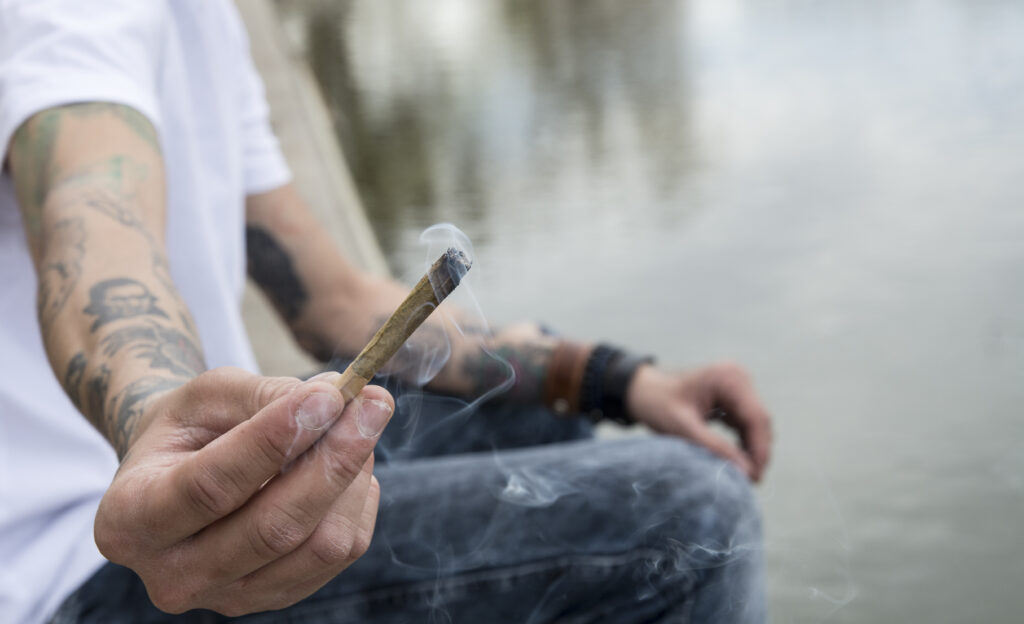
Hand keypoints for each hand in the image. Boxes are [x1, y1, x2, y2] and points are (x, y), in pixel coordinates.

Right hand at [93, 367, 394, 614]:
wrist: (181, 472)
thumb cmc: (191, 427)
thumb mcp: (208, 395)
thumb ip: (263, 394)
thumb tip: (335, 398)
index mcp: (130, 518)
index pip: (211, 486)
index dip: (274, 440)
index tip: (328, 396)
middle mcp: (172, 574)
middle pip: (273, 527)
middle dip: (334, 459)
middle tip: (374, 403)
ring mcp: (226, 598)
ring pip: (318, 545)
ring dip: (354, 476)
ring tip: (357, 424)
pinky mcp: (276, 598)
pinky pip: (340, 553)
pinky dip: (357, 500)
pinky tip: (347, 465)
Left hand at [626, 362, 772, 481]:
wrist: (643, 391)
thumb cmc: (657, 405)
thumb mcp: (682, 428)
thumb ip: (714, 447)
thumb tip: (747, 472)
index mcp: (728, 378)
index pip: (756, 417)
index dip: (760, 449)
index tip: (755, 477)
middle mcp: (738, 377)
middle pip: (760, 421)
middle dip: (758, 452)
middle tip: (752, 482)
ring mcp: (737, 386)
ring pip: (756, 424)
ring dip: (753, 449)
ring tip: (746, 477)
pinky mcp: (734, 397)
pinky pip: (746, 424)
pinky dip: (744, 443)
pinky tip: (737, 462)